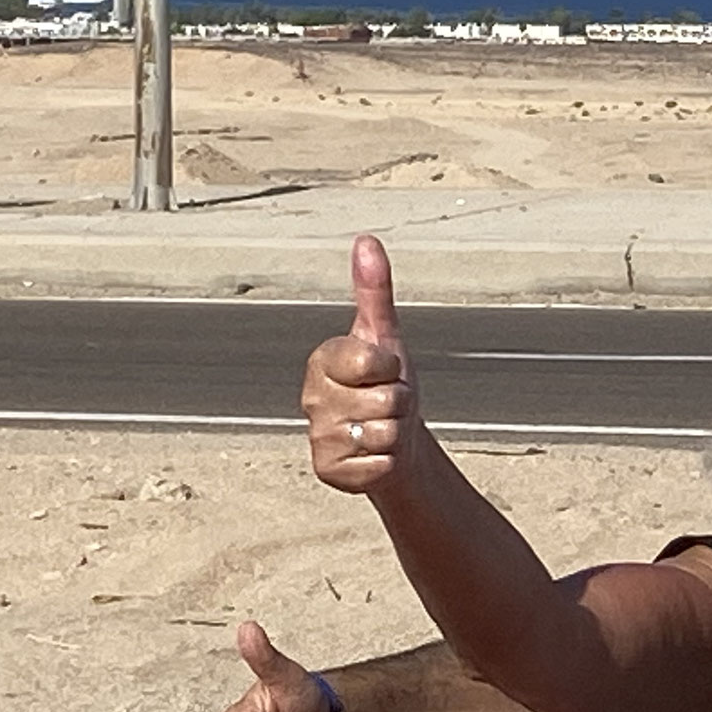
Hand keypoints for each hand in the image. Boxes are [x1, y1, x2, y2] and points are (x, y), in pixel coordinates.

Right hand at [303, 235, 419, 493]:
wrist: (394, 439)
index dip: (392, 369)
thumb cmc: (387, 383)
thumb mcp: (385, 335)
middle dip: (399, 404)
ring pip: (383, 433)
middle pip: (384, 400)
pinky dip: (387, 462)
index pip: (373, 362)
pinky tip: (376, 455)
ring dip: (396, 433)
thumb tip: (366, 241)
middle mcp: (311, 398)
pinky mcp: (329, 470)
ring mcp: (317, 435)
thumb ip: (375, 291)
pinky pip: (377, 465)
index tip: (384, 371)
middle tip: (387, 403)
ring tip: (382, 427)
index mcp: (322, 360)